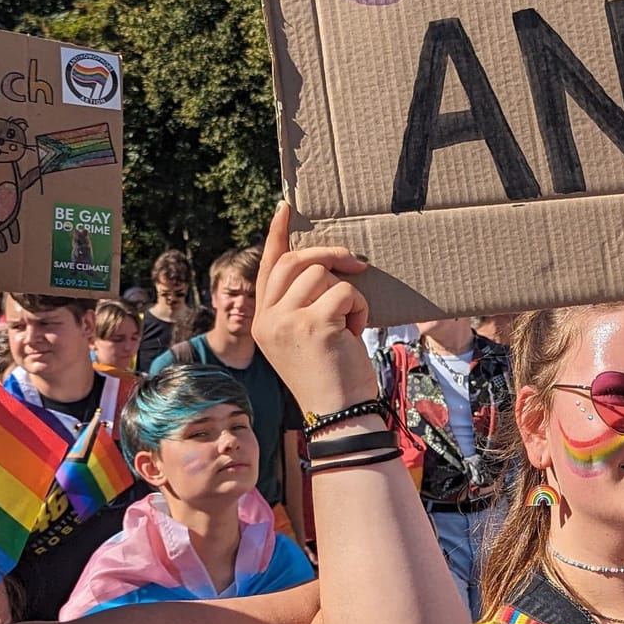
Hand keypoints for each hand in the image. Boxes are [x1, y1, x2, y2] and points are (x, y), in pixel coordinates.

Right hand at [255, 203, 381, 414]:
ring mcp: (287, 321)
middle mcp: (268, 319)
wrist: (340, 415)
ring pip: (323, 275)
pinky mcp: (313, 324)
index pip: (268, 267)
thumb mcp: (309, 338)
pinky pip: (345, 292)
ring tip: (351, 326)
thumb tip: (326, 265)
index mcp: (263, 321)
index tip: (286, 208)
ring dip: (349, 294)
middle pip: (296, 261)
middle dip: (330, 253)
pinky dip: (360, 309)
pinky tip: (356, 334)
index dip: (278, 235)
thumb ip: (306, 305)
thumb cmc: (332, 378)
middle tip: (357, 263)